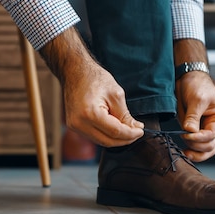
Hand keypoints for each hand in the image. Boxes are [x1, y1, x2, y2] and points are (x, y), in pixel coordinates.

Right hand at [39, 28, 143, 146]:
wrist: (74, 72)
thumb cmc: (94, 78)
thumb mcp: (116, 94)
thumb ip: (125, 115)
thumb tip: (135, 128)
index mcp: (90, 114)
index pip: (115, 132)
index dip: (131, 134)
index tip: (141, 131)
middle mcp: (79, 123)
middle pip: (107, 141)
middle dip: (125, 139)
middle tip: (136, 132)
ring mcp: (74, 126)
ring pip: (100, 141)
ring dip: (116, 139)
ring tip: (127, 130)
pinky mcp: (74, 126)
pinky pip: (93, 136)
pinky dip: (106, 135)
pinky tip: (115, 128)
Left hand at [175, 71, 214, 161]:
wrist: (188, 78)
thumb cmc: (198, 85)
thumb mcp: (197, 99)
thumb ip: (193, 116)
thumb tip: (190, 131)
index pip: (212, 134)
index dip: (199, 138)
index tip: (187, 135)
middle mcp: (213, 126)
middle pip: (209, 145)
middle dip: (196, 145)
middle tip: (184, 137)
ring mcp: (203, 129)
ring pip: (204, 149)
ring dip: (195, 152)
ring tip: (184, 151)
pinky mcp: (193, 130)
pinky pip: (196, 146)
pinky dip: (192, 152)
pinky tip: (184, 152)